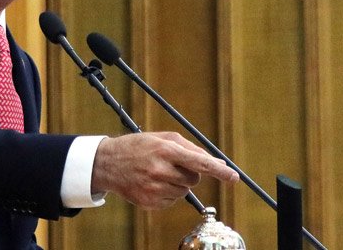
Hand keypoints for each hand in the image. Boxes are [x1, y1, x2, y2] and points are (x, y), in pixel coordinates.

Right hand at [90, 132, 238, 208]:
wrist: (108, 163)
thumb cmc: (141, 147)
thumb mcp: (164, 139)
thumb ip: (191, 149)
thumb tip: (218, 163)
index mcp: (166, 150)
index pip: (199, 163)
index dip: (218, 171)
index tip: (234, 177)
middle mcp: (161, 170)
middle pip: (194, 179)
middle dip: (189, 173)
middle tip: (172, 165)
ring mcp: (154, 188)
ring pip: (184, 191)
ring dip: (178, 183)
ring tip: (158, 173)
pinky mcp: (150, 202)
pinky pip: (172, 201)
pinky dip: (168, 193)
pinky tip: (153, 183)